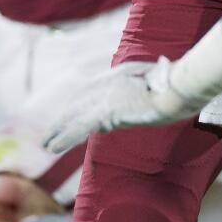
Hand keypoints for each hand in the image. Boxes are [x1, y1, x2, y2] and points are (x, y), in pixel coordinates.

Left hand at [43, 58, 203, 153]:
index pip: (90, 91)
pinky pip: (79, 129)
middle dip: (63, 119)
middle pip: (78, 104)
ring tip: (46, 144)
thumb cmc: (174, 83)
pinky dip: (64, 138)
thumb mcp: (159, 76)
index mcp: (117, 76)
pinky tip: (53, 148)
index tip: (68, 116)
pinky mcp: (105, 113)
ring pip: (74, 117)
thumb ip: (152, 77)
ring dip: (58, 131)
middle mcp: (106, 84)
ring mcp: (104, 98)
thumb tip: (160, 73)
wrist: (176, 88)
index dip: (77, 105)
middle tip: (50, 134)